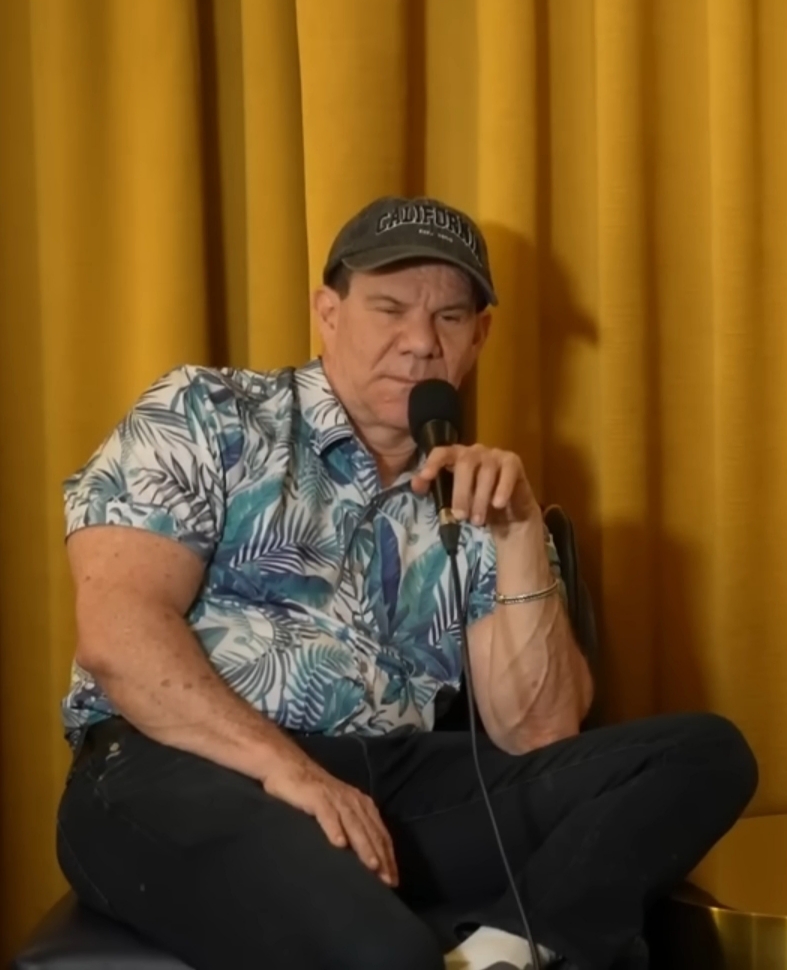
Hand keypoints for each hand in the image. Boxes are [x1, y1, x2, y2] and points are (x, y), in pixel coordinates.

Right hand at [260, 749, 397, 886]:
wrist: (289, 767)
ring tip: (372, 866)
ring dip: (364, 845)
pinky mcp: (317, 797)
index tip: (393, 881)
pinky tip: (338, 844)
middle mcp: (353, 801)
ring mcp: (335, 798)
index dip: (388, 856)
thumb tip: (363, 859)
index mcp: (362, 805)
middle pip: (371, 831)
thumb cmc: (314, 795)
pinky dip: (335, 828)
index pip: (380, 833)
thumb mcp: (338, 810)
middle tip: (387, 881)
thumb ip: (351, 827)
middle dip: (382, 857)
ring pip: (354, 824)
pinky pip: (328, 814)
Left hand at [412, 444, 538, 532]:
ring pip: (486, 471)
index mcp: (457, 457)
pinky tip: (497, 504)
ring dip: (480, 498)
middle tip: (459, 516)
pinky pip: (507, 472)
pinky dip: (502, 489)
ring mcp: (495, 455)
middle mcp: (475, 451)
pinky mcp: (513, 462)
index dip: (433, 462)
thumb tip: (416, 485)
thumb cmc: (477, 505)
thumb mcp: (454, 501)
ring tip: (477, 520)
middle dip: (461, 492)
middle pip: (465, 463)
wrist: (509, 516)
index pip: (442, 452)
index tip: (425, 477)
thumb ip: (435, 491)